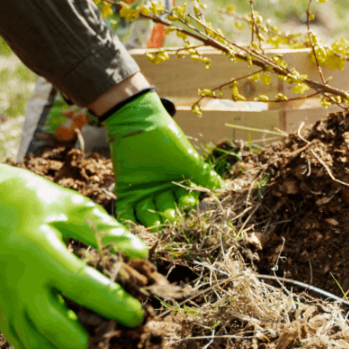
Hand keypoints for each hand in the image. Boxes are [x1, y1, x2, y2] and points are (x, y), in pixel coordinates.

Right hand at [0, 142, 147, 348]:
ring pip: (40, 344)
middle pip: (57, 328)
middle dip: (94, 343)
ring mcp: (5, 303)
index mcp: (39, 253)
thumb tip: (141, 255)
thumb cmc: (30, 201)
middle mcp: (19, 284)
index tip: (139, 316)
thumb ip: (106, 231)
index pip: (82, 288)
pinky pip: (25, 343)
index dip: (113, 305)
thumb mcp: (71, 206)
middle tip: (125, 345)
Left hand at [101, 90, 222, 228]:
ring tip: (153, 223)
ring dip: (150, 219)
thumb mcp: (188, 159)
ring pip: (148, 213)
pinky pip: (127, 210)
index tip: (188, 202)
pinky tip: (130, 223)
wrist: (141, 125)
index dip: (187, 202)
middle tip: (169, 216)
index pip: (186, 199)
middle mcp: (163, 191)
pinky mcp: (127, 191)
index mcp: (179, 184)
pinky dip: (128, 218)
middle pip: (168, 209)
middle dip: (169, 214)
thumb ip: (204, 175)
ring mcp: (144, 192)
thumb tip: (222, 187)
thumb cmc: (168, 141)